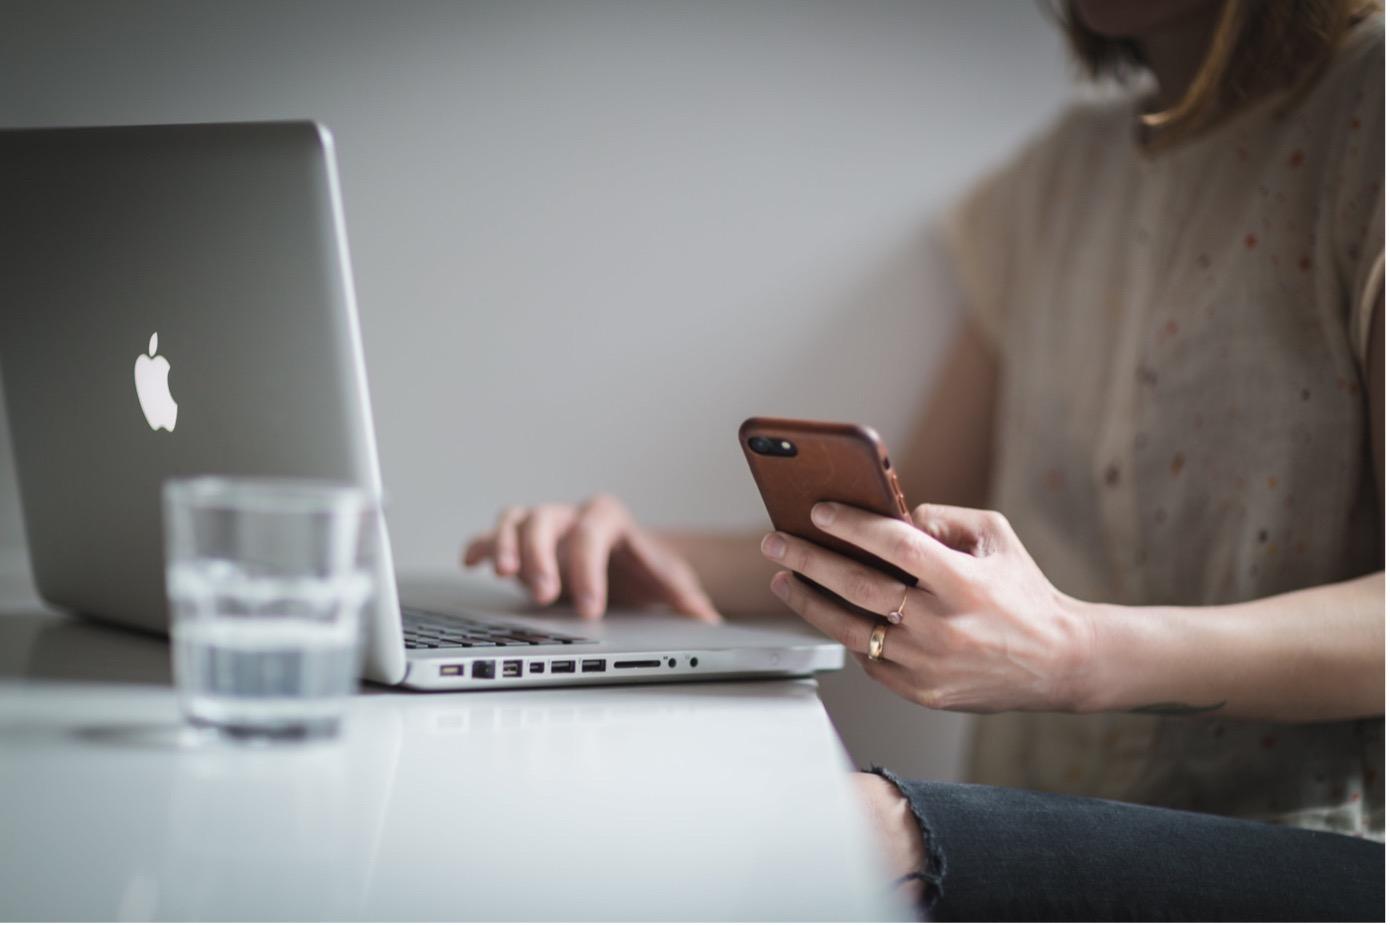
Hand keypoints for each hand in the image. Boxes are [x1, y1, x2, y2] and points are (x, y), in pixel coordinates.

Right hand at [462, 494, 720, 621]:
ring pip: (516, 520)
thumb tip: (708, 621)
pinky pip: (490, 535)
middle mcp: (570, 516)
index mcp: (609, 520)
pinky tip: (472, 565)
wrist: (624, 563)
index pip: (593, 535)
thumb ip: (686, 600)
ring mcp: (541, 526)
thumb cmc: (641, 571)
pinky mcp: (518, 543)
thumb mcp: (667, 583)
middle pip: (546, 520)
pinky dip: (479, 546)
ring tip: (503, 574)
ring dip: (505, 545)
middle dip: (542, 558)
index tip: (590, 609)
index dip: (589, 571)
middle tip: (545, 596)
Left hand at [760, 502, 1094, 712]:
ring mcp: (929, 664)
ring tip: (783, 579)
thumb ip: (944, 519)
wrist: (1060, 661)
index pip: (893, 545)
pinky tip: (828, 614)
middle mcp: (942, 625)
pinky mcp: (923, 693)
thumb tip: (892, 515)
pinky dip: (847, 635)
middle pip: (858, 587)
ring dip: (809, 602)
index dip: (851, 526)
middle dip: (808, 560)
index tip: (816, 511)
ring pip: (851, 630)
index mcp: (962, 582)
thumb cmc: (1024, 592)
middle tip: (775, 542)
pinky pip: (870, 661)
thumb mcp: (996, 539)